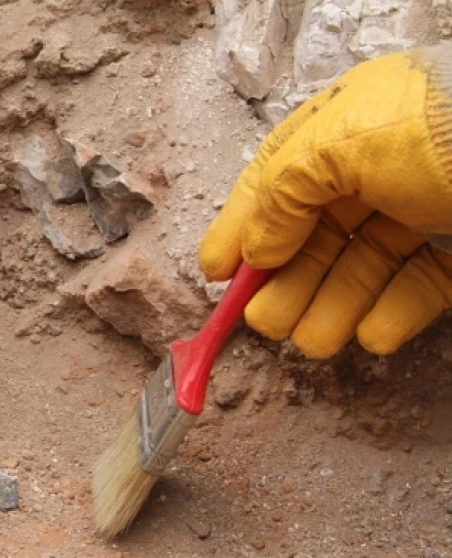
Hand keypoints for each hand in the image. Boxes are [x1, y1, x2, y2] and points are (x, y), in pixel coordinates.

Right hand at [198, 43, 451, 358]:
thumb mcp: (336, 144)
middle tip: (266, 323)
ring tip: (314, 341)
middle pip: (314, 236)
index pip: (275, 184)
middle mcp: (377, 168)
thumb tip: (255, 249)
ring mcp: (420, 210)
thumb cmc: (439, 125)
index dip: (242, 230)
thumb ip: (281, 196)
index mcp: (342, 128)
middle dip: (287, 283)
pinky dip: (392, 314)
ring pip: (362, 268)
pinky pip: (418, 288)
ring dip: (331, 308)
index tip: (217, 275)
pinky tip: (373, 334)